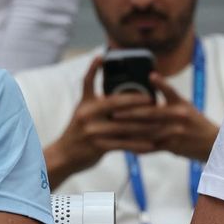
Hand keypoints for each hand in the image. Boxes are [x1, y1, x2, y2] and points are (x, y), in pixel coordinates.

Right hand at [46, 57, 156, 185]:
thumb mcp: (82, 109)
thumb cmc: (77, 131)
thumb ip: (96, 98)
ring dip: (144, 125)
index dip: (100, 70)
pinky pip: (123, 144)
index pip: (94, 82)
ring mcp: (93, 131)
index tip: (119, 67)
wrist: (63, 156)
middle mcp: (88, 114)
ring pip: (124, 126)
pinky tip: (151, 145)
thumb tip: (117, 88)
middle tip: (153, 100)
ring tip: (160, 123)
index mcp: (86, 103)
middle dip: (137, 101)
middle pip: (117, 103)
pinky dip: (138, 145)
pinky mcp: (98, 146)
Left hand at [112, 73, 217, 161]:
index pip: (168, 91)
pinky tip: (124, 144)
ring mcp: (175, 133)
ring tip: (114, 129)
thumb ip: (168, 97)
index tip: (148, 78)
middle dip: (130, 114)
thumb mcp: (186, 105)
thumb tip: (149, 82)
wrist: (212, 144)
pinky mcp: (172, 147)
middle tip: (113, 112)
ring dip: (129, 131)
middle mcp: (178, 117)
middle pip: (151, 114)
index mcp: (181, 104)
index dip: (159, 84)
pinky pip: (151, 146)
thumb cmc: (195, 122)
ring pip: (147, 132)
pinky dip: (137, 145)